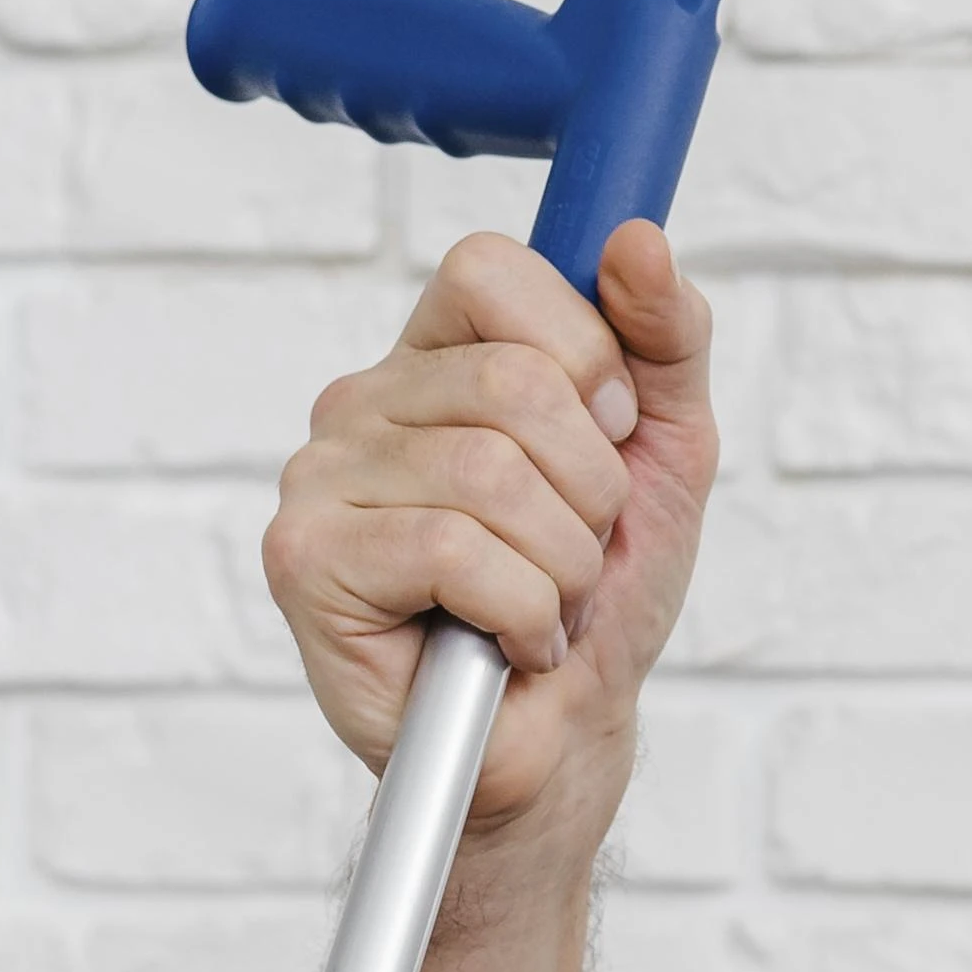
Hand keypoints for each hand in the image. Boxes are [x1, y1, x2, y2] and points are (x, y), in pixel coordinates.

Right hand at [263, 224, 716, 850]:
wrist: (566, 734)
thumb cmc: (601, 594)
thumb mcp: (666, 455)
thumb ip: (664, 342)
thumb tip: (636, 237)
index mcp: (438, 356)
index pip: (492, 269)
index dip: (584, 355)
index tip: (610, 434)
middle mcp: (364, 401)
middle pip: (515, 383)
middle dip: (593, 489)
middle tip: (574, 548)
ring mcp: (321, 477)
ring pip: (494, 475)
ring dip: (562, 564)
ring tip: (540, 601)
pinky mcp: (305, 560)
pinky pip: (454, 552)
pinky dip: (521, 614)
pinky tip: (501, 641)